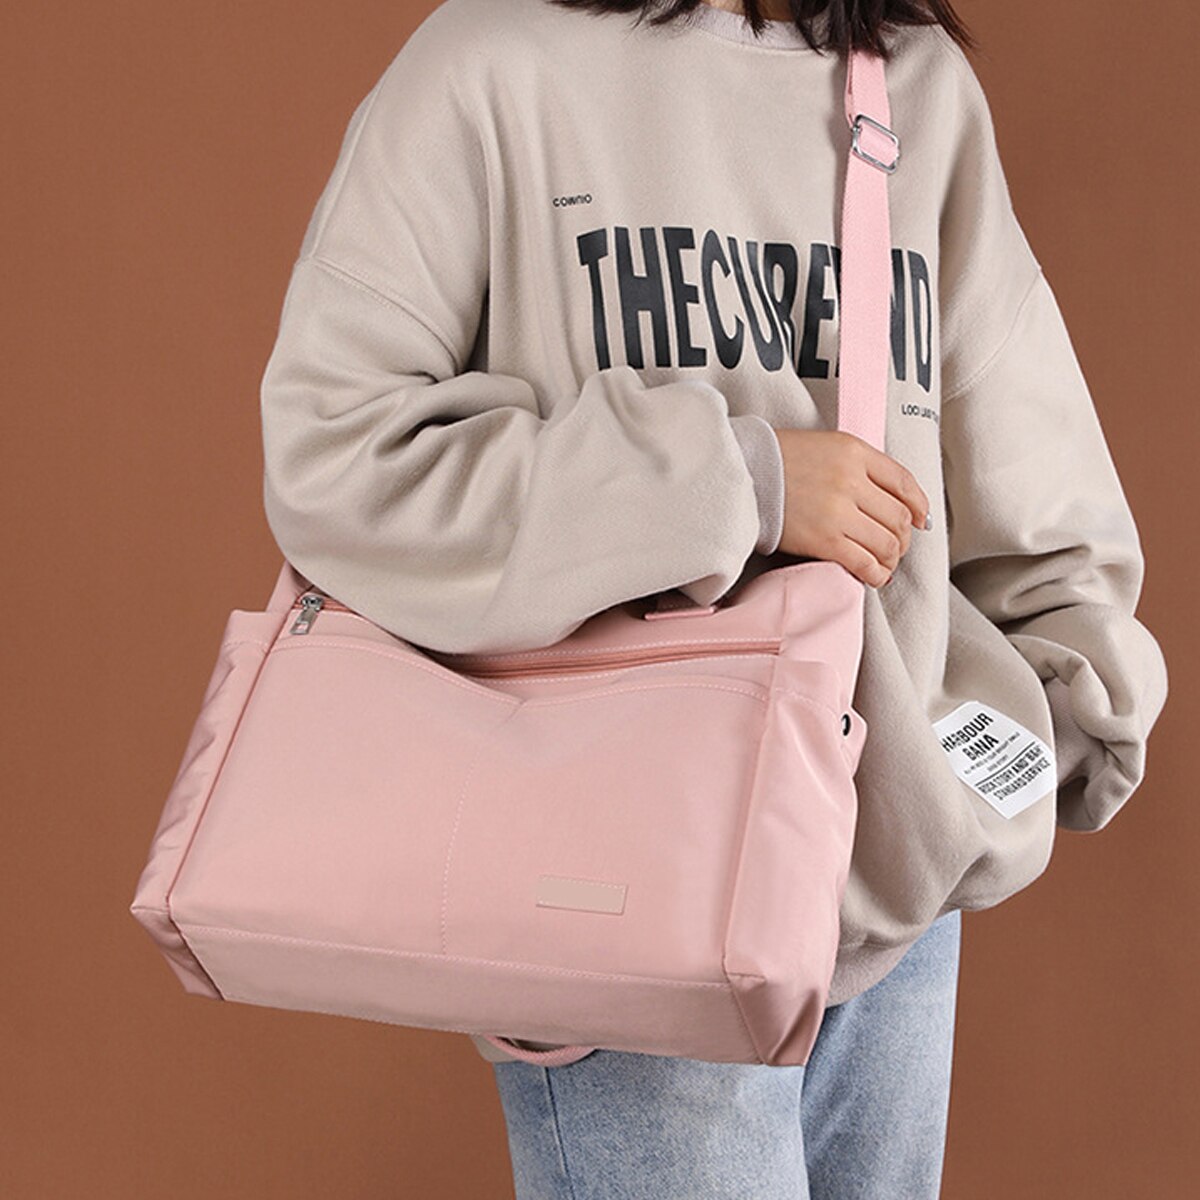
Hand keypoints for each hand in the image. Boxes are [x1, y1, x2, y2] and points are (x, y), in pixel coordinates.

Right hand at [772, 428, 930, 587]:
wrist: (743, 475)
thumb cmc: (780, 461)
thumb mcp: (827, 446)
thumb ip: (860, 466)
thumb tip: (896, 501)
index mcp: (855, 452)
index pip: (904, 482)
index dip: (918, 505)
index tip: (920, 520)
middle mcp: (852, 480)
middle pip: (899, 517)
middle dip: (903, 537)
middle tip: (896, 546)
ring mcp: (838, 512)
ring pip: (887, 543)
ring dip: (891, 558)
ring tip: (884, 563)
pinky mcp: (824, 540)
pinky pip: (864, 563)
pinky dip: (876, 574)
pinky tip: (874, 576)